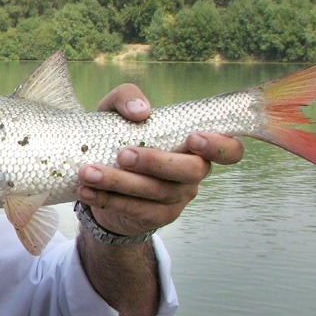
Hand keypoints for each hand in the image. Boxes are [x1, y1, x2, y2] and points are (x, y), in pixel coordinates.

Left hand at [76, 84, 243, 236]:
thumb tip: (142, 112)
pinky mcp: (155, 217)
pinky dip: (107, 199)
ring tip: (88, 171)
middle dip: (156, 162)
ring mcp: (177, 198)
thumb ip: (128, 98)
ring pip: (155, 192)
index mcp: (195, 146)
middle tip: (122, 154)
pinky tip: (85, 190)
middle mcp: (193, 173)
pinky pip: (134, 210)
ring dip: (119, 182)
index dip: (220, 146)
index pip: (230, 150)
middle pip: (190, 171)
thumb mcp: (116, 110)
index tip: (193, 137)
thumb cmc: (118, 137)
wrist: (99, 177)